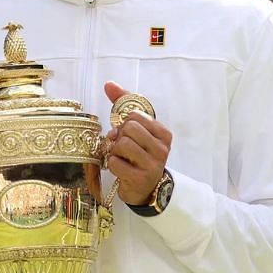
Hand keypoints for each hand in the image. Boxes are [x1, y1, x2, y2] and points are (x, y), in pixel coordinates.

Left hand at [103, 81, 171, 205]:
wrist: (146, 189)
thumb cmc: (139, 154)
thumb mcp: (137, 130)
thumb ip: (124, 104)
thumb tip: (109, 84)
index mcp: (163, 134)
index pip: (135, 115)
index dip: (124, 123)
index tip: (126, 132)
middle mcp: (162, 149)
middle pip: (128, 128)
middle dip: (119, 136)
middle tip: (122, 146)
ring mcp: (152, 165)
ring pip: (122, 144)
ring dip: (114, 150)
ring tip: (120, 157)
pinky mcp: (140, 179)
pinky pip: (115, 162)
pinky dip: (111, 164)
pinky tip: (119, 168)